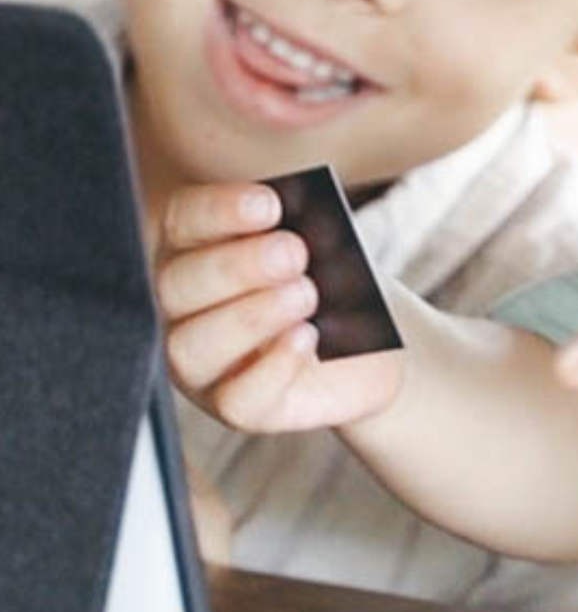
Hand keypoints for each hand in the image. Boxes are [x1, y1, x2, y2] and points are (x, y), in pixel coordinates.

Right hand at [158, 180, 404, 432]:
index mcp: (193, 249)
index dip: (218, 210)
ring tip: (306, 294)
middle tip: (294, 253)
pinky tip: (306, 338)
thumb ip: (301, 233)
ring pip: (192, 346)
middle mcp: (181, 308)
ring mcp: (201, 365)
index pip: (182, 221)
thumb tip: (295, 228)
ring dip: (251, 316)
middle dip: (237, 266)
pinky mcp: (234, 407)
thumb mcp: (322, 248)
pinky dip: (274, 366)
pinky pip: (236, 399)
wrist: (367, 346)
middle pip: (176, 285)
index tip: (270, 204)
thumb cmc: (332, 283)